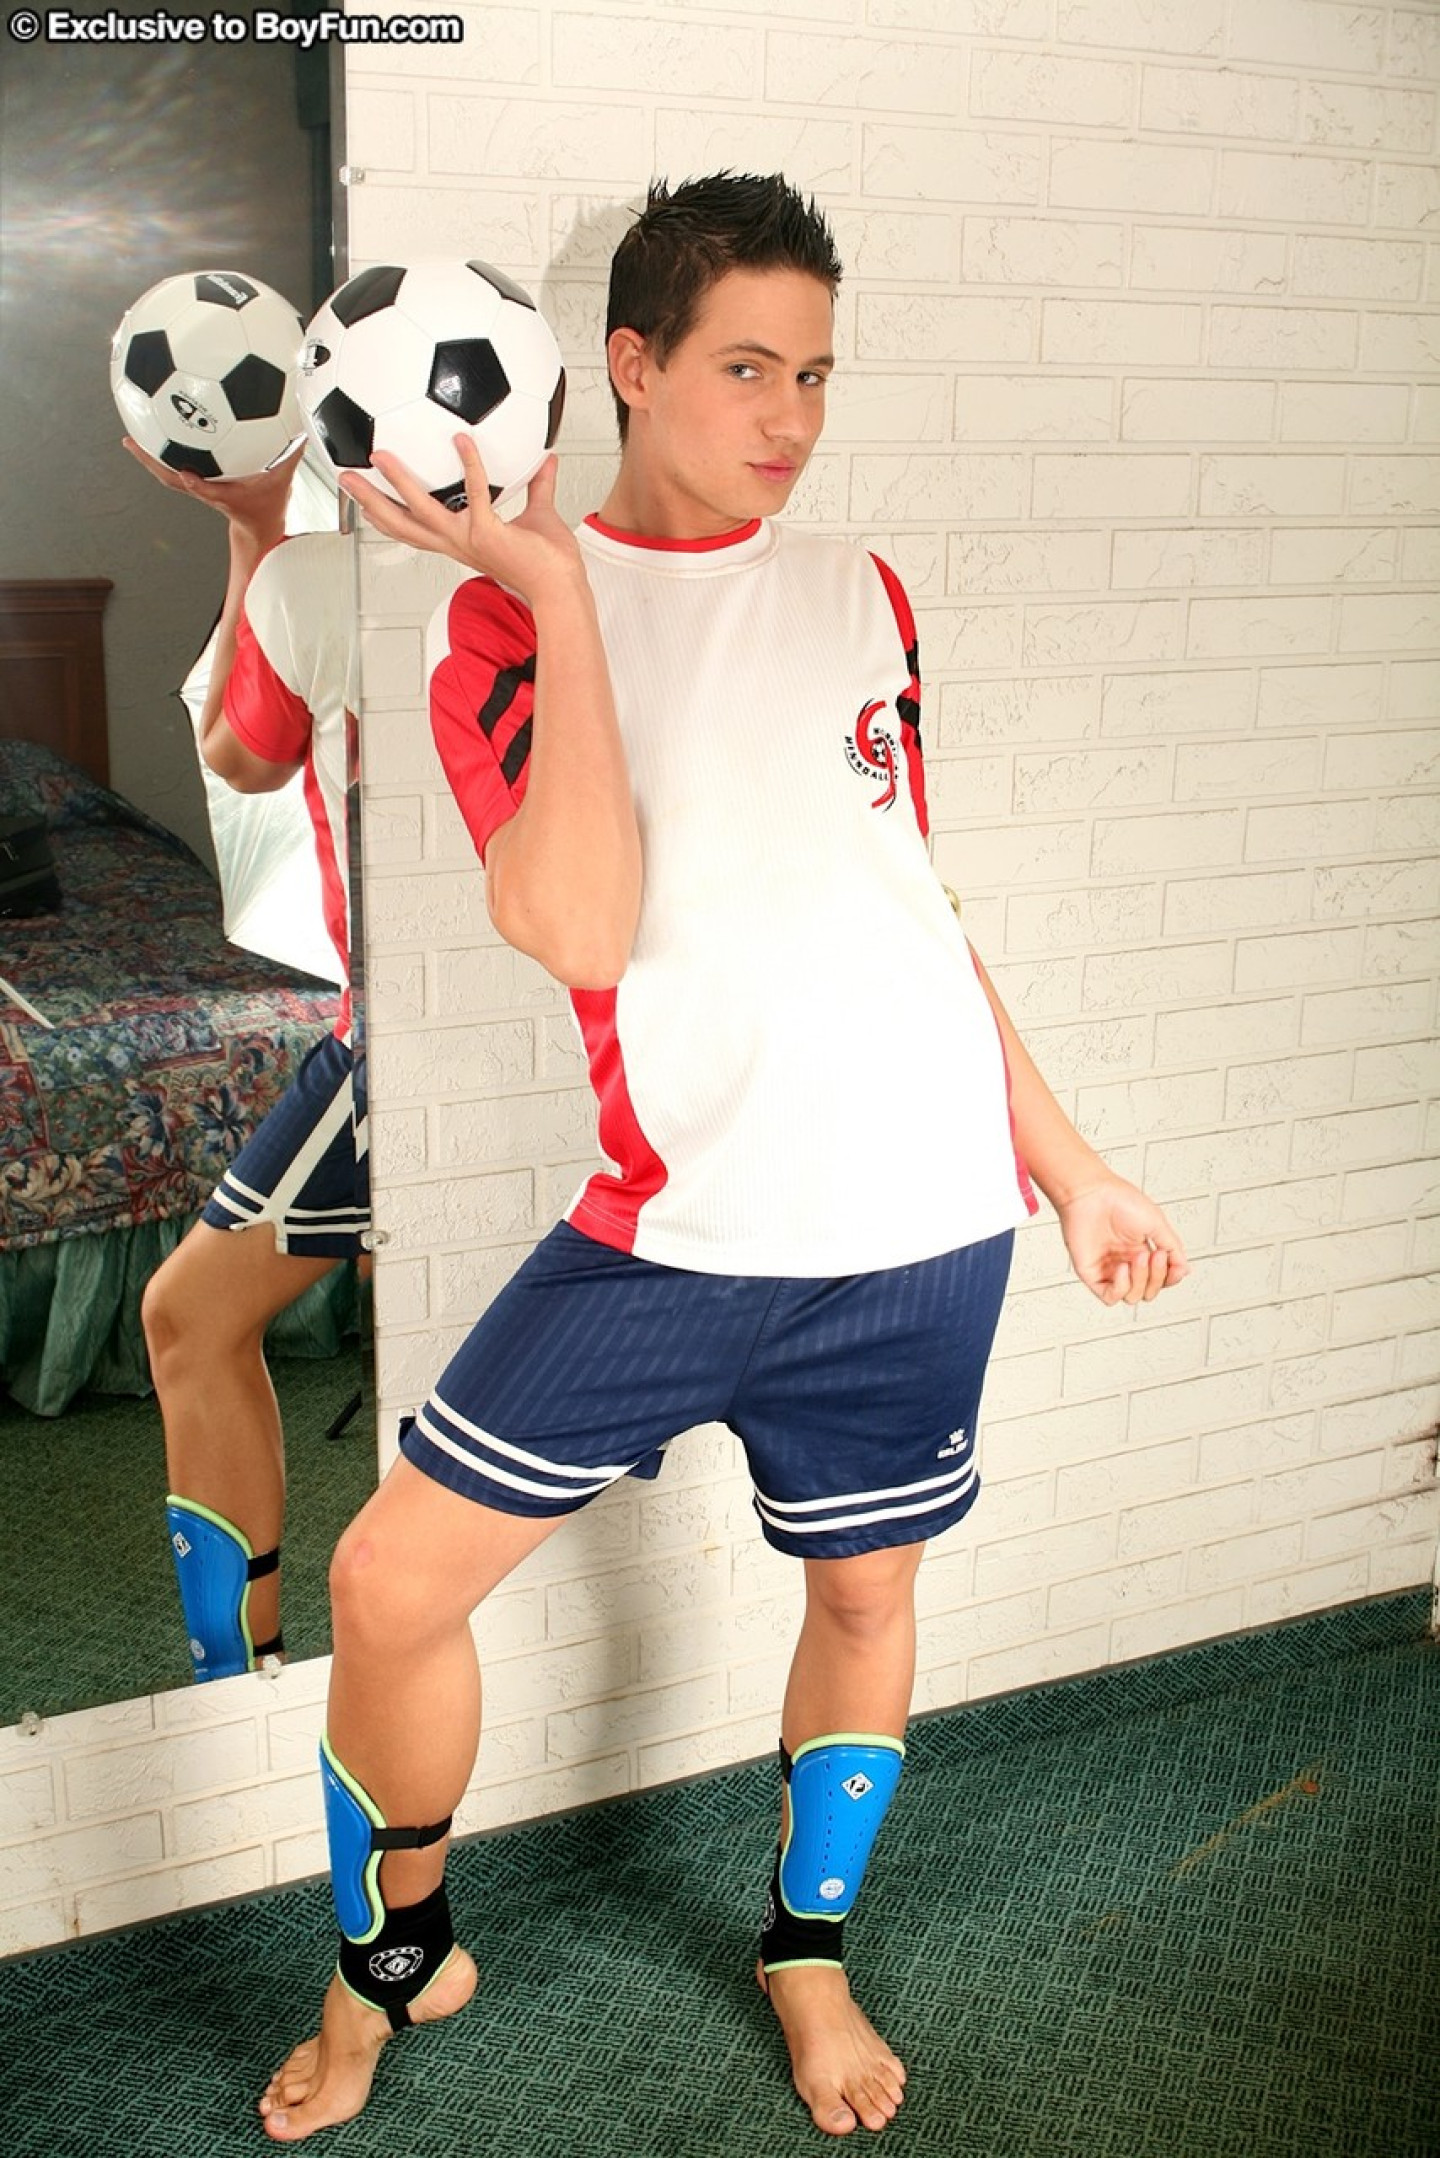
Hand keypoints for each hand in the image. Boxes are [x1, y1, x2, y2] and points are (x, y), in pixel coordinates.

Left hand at [121, 434, 302, 538]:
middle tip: (131, 440)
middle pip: (171, 477)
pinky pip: (172, 464)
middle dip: (151, 460)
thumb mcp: (282, 479)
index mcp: (224, 495)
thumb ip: (291, 454)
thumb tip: (301, 431)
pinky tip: (153, 430)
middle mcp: (204, 490)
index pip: (208, 490)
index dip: (199, 484)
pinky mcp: (194, 481)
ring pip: (166, 471)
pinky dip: (160, 450)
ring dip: (148, 454)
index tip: (189, 474)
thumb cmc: (267, 504)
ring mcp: (196, 487)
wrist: (256, 525)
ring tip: (132, 435)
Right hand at [339, 436, 583, 605]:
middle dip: (371, 502)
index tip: (366, 499)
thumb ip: (539, 486)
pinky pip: (475, 493)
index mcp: (461, 542)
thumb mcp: (539, 515)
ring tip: (379, 455)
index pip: (415, 529)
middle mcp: (457, 544)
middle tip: (347, 478)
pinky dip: (469, 465)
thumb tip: (546, 459)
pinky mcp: (488, 534)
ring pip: (422, 510)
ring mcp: (469, 540)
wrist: (563, 588)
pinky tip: (462, 440)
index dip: (388, 515)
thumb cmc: (551, 563)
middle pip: (401, 524)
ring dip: (399, 482)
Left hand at [1054, 1175, 1188, 1306]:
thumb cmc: (1119, 1200)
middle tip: (1154, 1255)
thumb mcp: (1156, 1223)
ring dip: (1140, 1281)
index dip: (1171, 1278)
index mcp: (1140, 1251)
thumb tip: (1185, 1269)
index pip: (1161, 1279)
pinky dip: (1121, 1288)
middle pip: (1148, 1290)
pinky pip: (1109, 1297)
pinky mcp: (1091, 1273)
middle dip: (1157, 1277)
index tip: (1177, 1267)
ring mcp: (1108, 1269)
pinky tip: (1122, 1268)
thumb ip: (1172, 1248)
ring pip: (1132, 1297)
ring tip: (1137, 1257)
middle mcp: (1125, 1262)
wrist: (1092, 1193)